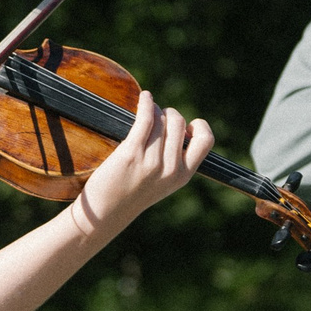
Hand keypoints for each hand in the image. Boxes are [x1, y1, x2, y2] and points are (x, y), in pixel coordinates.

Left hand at [76, 92, 213, 228]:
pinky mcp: (131, 153)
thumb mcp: (163, 183)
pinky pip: (146, 118)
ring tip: (147, 110)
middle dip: (170, 114)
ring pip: (162, 119)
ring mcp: (151, 161)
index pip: (205, 141)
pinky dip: (147, 103)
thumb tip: (177, 125)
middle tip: (158, 117)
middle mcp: (170, 169)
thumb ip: (174, 161)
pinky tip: (145, 98)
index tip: (185, 127)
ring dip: (155, 109)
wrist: (105, 212)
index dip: (197, 127)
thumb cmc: (131, 193)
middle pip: (179, 123)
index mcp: (182, 176)